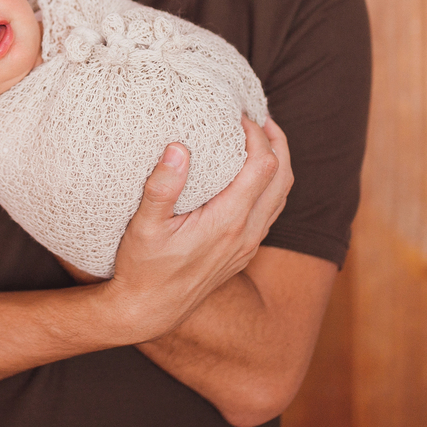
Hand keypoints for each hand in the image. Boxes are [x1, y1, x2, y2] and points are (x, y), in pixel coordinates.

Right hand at [106, 116, 292, 341]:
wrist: (149, 312)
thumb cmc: (143, 269)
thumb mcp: (144, 227)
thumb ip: (162, 187)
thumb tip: (178, 147)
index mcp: (228, 221)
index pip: (262, 166)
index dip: (256, 134)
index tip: (235, 114)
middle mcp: (247, 233)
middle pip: (283, 177)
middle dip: (277, 142)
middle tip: (259, 117)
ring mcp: (248, 245)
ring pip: (281, 196)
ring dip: (278, 163)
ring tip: (260, 138)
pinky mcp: (243, 253)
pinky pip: (270, 212)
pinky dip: (270, 185)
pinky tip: (249, 176)